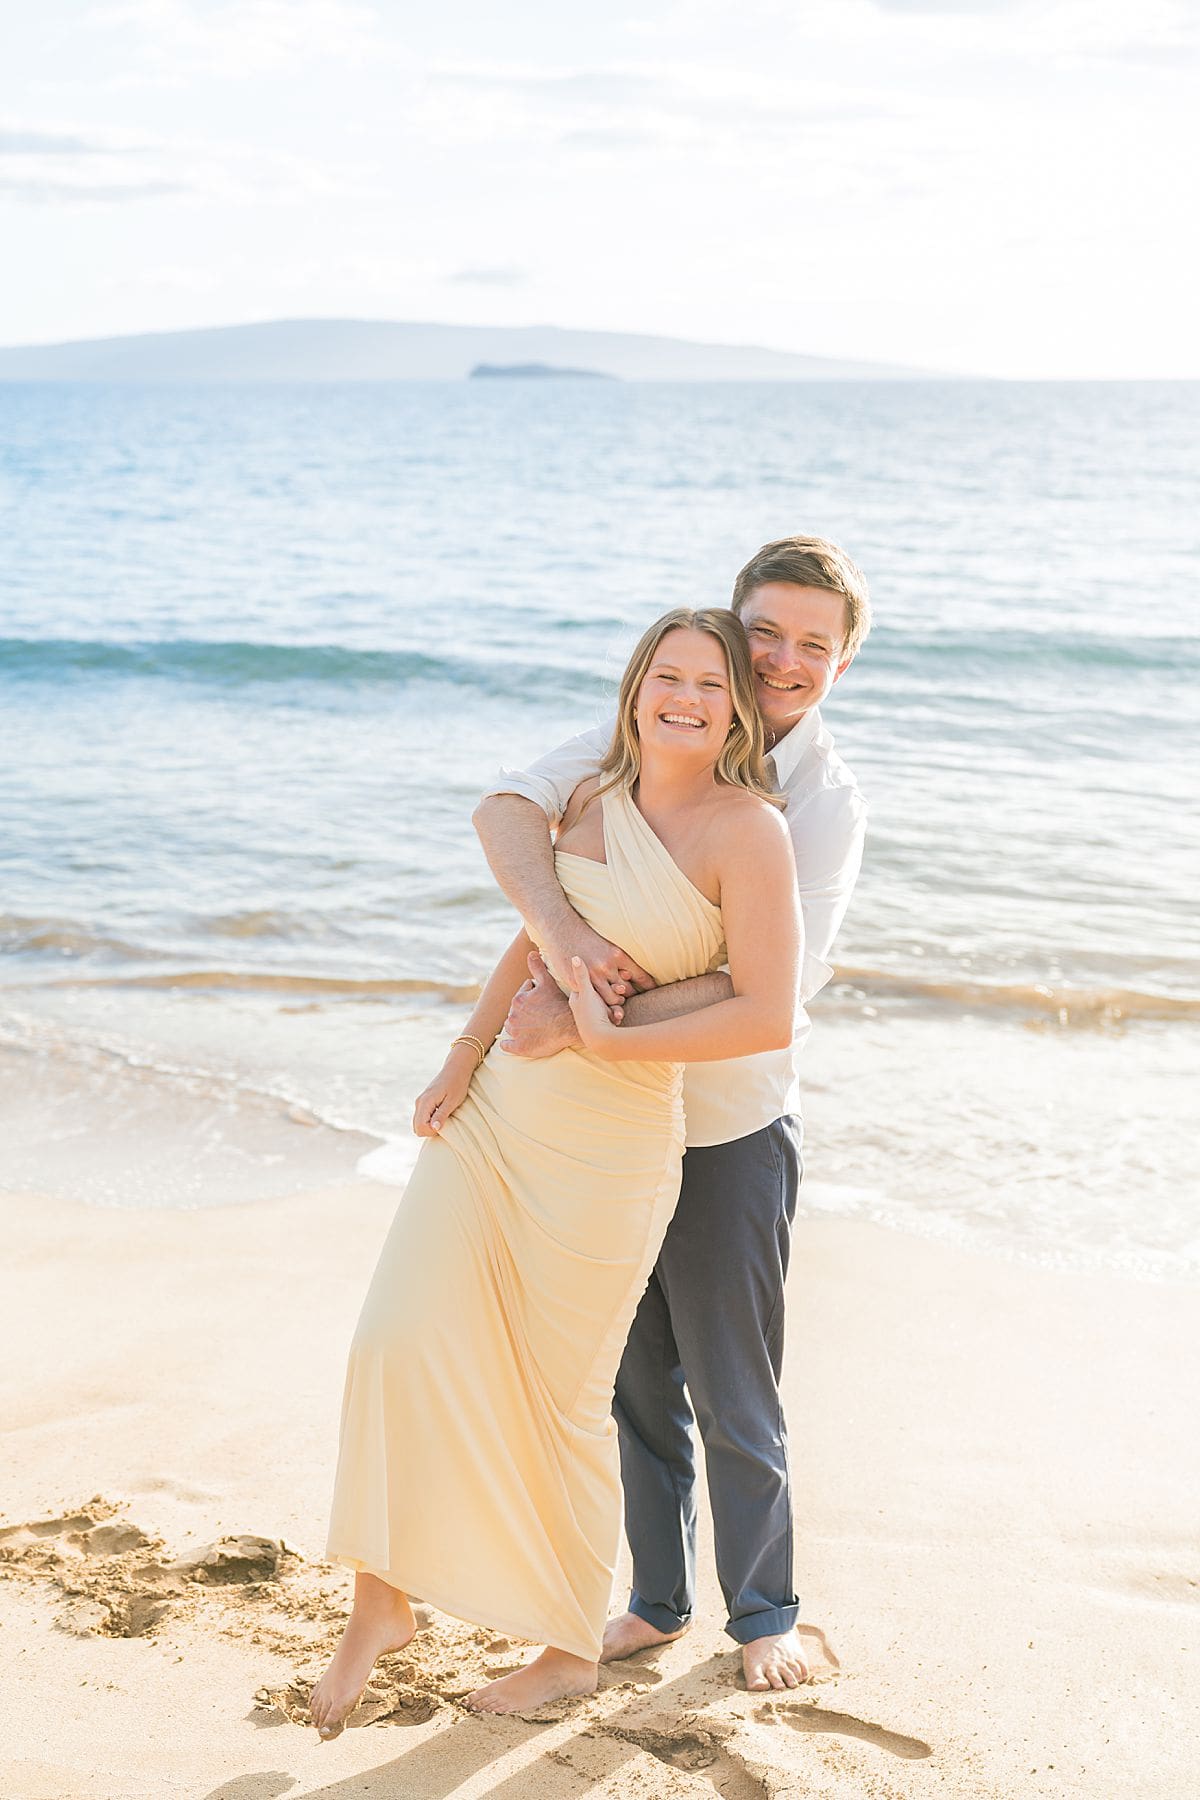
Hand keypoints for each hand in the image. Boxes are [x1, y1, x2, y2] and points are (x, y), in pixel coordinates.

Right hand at [412, 1047, 475, 1137]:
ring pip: (418, 1124)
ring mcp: (420, 1102)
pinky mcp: (423, 1102)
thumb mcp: (452, 1101)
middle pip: (417, 1128)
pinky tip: (440, 1115)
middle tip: (445, 1123)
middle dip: (430, 1131)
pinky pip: (421, 1118)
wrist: (456, 1068)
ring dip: (430, 1126)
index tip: (445, 1125)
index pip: (420, 1127)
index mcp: (425, 1102)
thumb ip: (441, 1115)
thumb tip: (434, 1128)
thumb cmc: (457, 1084)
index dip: (432, 1132)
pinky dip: (429, 1121)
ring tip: (443, 1118)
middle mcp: (419, 1102)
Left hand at [500, 952, 581, 1057]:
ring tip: (534, 1028)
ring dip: (519, 1027)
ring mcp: (515, 1032)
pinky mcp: (519, 1047)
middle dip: (524, 1013)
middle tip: (540, 1017)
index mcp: (518, 999)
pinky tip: (519, 1042)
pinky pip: (507, 1045)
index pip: (521, 997)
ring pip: (511, 1027)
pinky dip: (510, 1044)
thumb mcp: (548, 983)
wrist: (569, 1027)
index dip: (532, 1000)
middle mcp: (512, 1015)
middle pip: (515, 1012)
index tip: (542, 1004)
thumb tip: (530, 953)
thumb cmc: (559, 1004)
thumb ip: (537, 967)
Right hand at [542, 919, 656, 1009]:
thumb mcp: (608, 946)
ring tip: (617, 1003)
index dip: (648, 986)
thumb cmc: (587, 937)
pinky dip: (598, 1003)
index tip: (653, 991)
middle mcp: (606, 967)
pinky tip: (599, 1005)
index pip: (640, 976)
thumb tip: (631, 976)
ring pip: (611, 999)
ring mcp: (592, 976)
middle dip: (630, 996)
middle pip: (627, 991)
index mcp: (617, 955)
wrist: (562, 930)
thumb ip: (619, 962)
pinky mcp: (578, 983)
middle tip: (631, 1000)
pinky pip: (592, 999)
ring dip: (616, 1003)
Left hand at [565, 956, 618, 1053]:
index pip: (589, 983)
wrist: (600, 1041)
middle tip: (619, 992)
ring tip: (615, 1012)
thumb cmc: (590, 1015)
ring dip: (615, 1006)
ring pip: (609, 1003)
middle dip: (612, 993)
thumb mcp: (586, 991)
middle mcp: (583, 1006)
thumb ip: (582, 975)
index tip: (611, 978)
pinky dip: (616, 1014)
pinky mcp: (602, 1024)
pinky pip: (612, 1014)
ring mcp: (593, 1015)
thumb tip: (575, 957)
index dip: (601, 979)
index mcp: (576, 998)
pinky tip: (617, 1018)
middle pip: (601, 993)